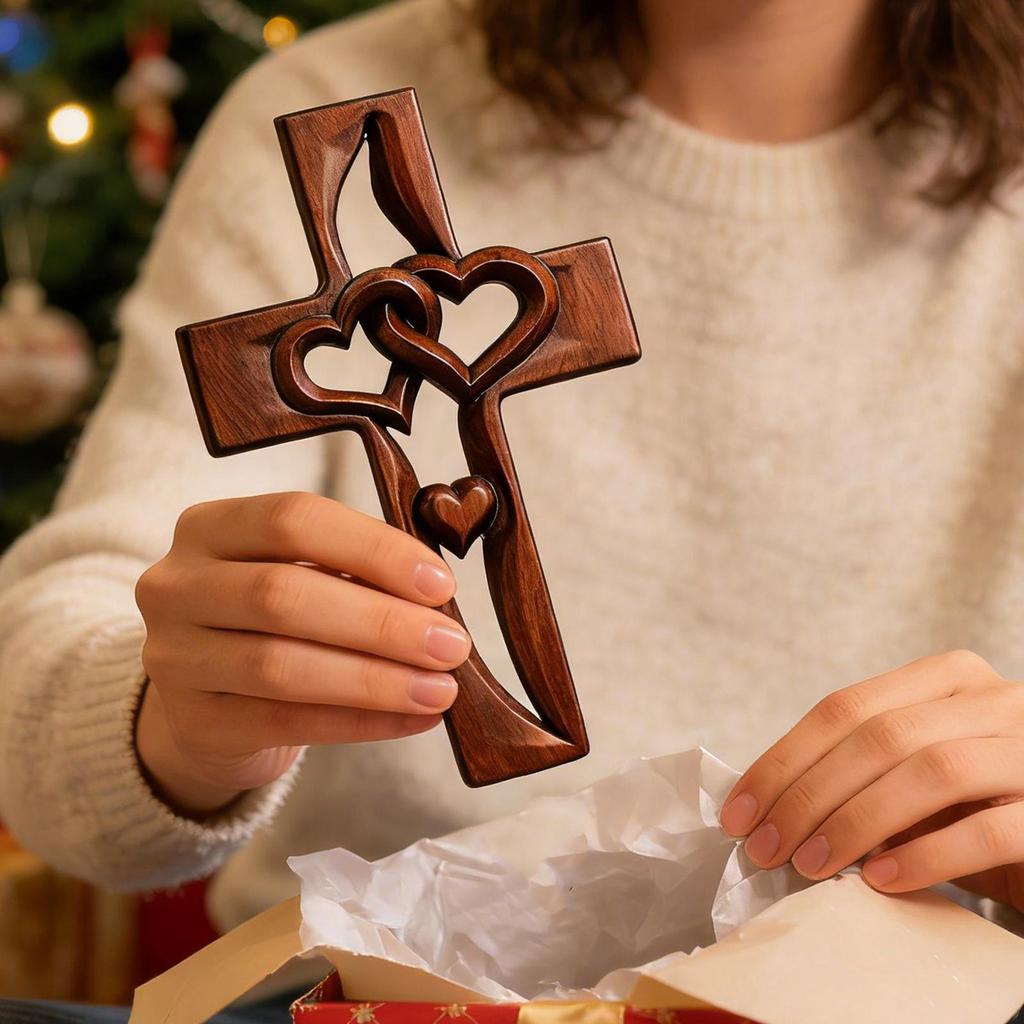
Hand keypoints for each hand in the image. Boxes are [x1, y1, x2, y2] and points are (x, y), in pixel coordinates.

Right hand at [135, 492, 470, 816]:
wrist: (203, 702)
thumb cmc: (270, 621)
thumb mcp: (298, 574)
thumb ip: (354, 574)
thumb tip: (438, 599)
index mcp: (210, 527)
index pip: (294, 520)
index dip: (374, 549)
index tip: (440, 584)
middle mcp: (176, 585)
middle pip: (285, 595)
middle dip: (381, 622)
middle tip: (450, 644)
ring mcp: (174, 658)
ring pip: (281, 666)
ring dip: (375, 678)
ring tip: (440, 689)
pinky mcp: (194, 723)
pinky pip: (287, 723)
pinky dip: (361, 722)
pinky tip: (413, 719)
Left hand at [720, 650, 1023, 911]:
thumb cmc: (978, 809)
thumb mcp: (912, 780)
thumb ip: (857, 775)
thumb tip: (766, 808)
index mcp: (945, 679)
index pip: (844, 708)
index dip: (783, 760)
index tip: (738, 811)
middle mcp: (992, 700)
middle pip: (877, 737)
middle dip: (808, 796)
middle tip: (764, 848)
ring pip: (929, 772)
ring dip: (856, 822)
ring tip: (811, 865)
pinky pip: (987, 830)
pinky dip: (925, 856)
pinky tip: (881, 881)